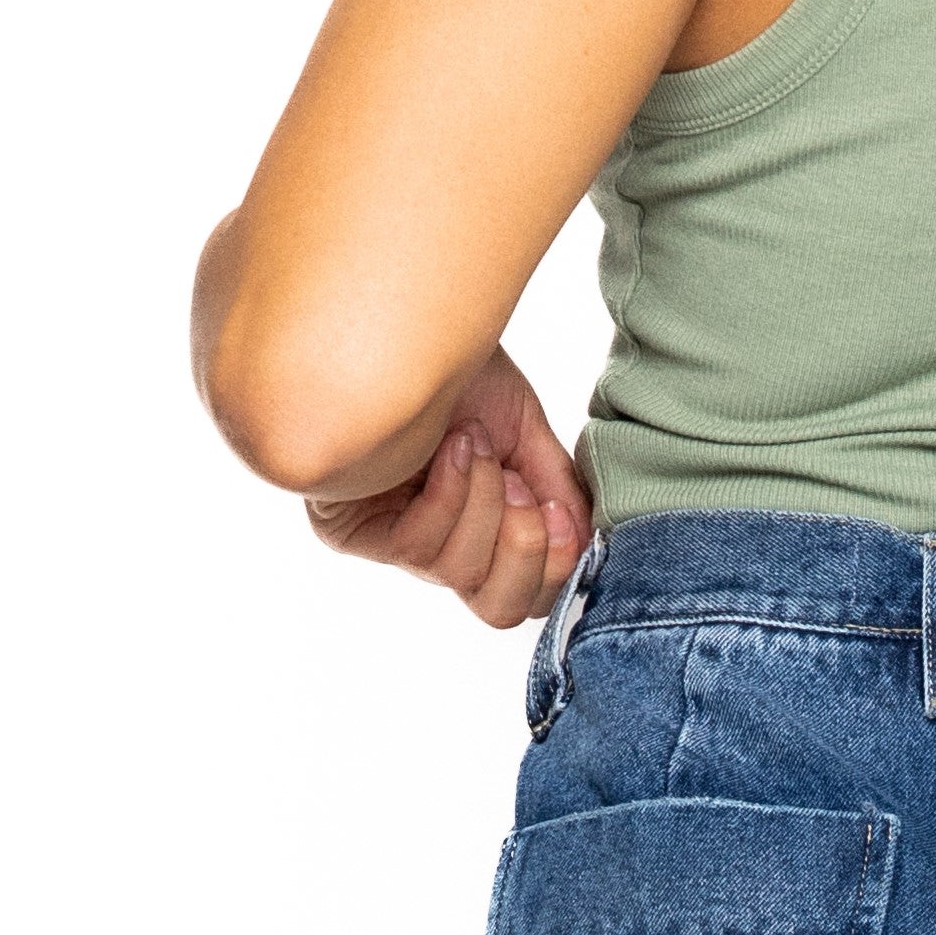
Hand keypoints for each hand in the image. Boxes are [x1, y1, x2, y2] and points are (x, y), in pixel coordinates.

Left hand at [303, 346, 591, 629]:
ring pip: (461, 574)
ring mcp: (392, 543)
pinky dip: (449, 494)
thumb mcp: (524, 432)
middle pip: (498, 611)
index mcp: (482, 530)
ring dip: (485, 503)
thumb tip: (586, 548)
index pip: (525, 595)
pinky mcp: (349, 531)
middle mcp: (438, 547)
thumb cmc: (460, 373)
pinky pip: (417, 547)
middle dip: (526, 553)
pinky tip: (448, 447)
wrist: (405, 323)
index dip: (554, 567)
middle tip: (525, 494)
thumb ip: (557, 492)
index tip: (558, 511)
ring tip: (475, 444)